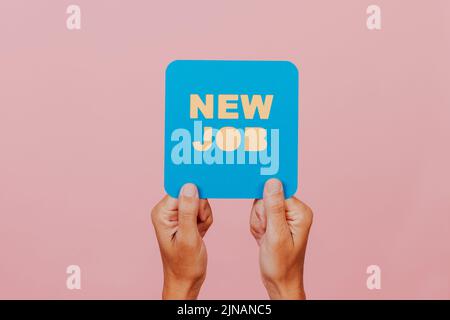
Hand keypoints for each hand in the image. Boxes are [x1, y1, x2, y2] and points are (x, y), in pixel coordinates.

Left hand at [151, 183, 212, 298]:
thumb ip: (188, 211)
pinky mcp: (186, 217)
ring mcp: (177, 214)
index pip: (180, 190)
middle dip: (201, 209)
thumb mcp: (188, 237)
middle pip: (192, 193)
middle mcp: (167, 210)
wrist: (187, 279)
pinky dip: (205, 221)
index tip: (200, 208)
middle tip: (198, 226)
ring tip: (199, 232)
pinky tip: (200, 232)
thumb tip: (190, 186)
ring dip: (204, 217)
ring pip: (200, 201)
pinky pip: (202, 210)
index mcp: (162, 212)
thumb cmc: (184, 264)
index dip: (194, 195)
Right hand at [250, 179, 312, 299]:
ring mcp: (285, 215)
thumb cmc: (281, 264)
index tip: (266, 220)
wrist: (280, 282)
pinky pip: (258, 214)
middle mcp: (295, 210)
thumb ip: (273, 207)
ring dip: (258, 222)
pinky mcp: (277, 220)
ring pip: (260, 205)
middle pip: (266, 197)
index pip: (277, 192)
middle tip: (266, 232)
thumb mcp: (276, 235)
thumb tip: (272, 181)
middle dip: (260, 215)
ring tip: (264, 236)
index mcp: (300, 211)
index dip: (265, 204)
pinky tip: (262, 237)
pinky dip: (256, 226)